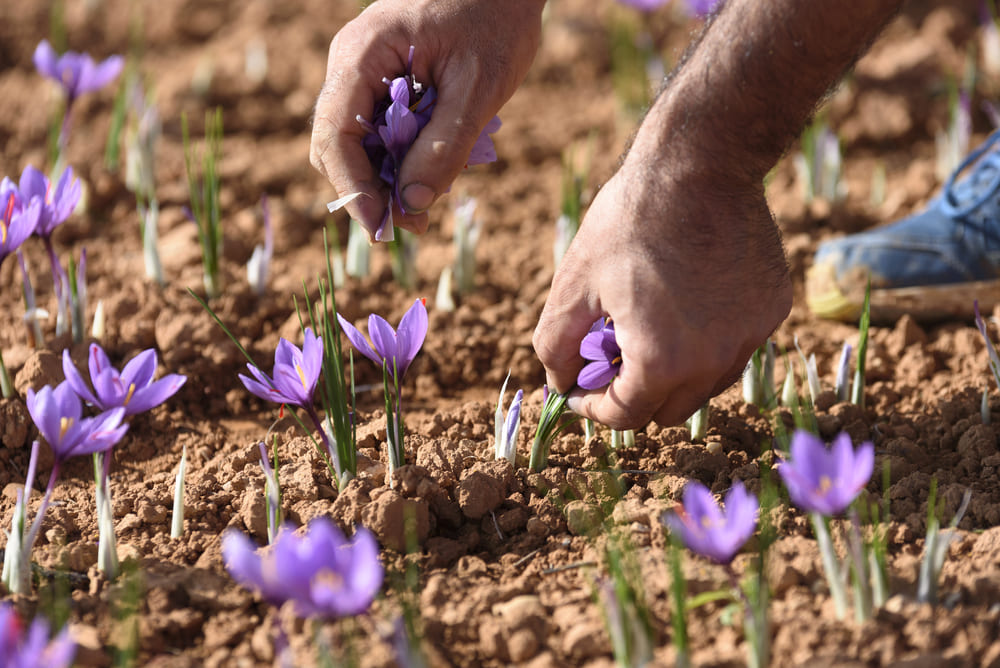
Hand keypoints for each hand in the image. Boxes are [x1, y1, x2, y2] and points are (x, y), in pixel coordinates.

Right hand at [310, 0, 543, 237]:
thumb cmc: (496, 22)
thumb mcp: (477, 89)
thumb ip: (444, 147)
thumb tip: (412, 204)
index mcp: (363, 53)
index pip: (334, 133)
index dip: (353, 188)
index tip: (382, 225)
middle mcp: (351, 63)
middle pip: (337, 144)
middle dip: (370, 189)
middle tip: (414, 223)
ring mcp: (363, 72)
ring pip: (356, 143)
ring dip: (388, 178)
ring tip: (430, 198)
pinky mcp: (381, 82)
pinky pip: (378, 131)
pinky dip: (400, 158)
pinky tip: (432, 170)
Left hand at [533, 150, 792, 428]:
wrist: (701, 164)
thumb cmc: (629, 220)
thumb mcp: (573, 284)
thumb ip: (556, 346)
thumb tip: (562, 383)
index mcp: (662, 360)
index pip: (626, 416)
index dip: (593, 409)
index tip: (578, 391)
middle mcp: (714, 360)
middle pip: (667, 410)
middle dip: (631, 394)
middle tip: (608, 359)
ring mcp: (750, 336)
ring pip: (705, 385)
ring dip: (672, 373)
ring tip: (645, 328)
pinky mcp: (772, 310)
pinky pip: (734, 347)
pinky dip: (707, 342)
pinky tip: (686, 302)